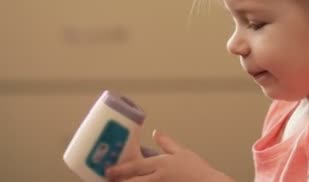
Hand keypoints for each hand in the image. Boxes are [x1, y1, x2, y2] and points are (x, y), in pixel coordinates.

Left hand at [106, 130, 232, 181]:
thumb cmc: (199, 171)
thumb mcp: (184, 153)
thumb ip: (168, 143)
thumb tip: (157, 132)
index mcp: (163, 164)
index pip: (137, 167)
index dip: (121, 169)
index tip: (108, 170)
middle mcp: (159, 177)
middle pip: (134, 181)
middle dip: (120, 181)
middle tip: (108, 179)